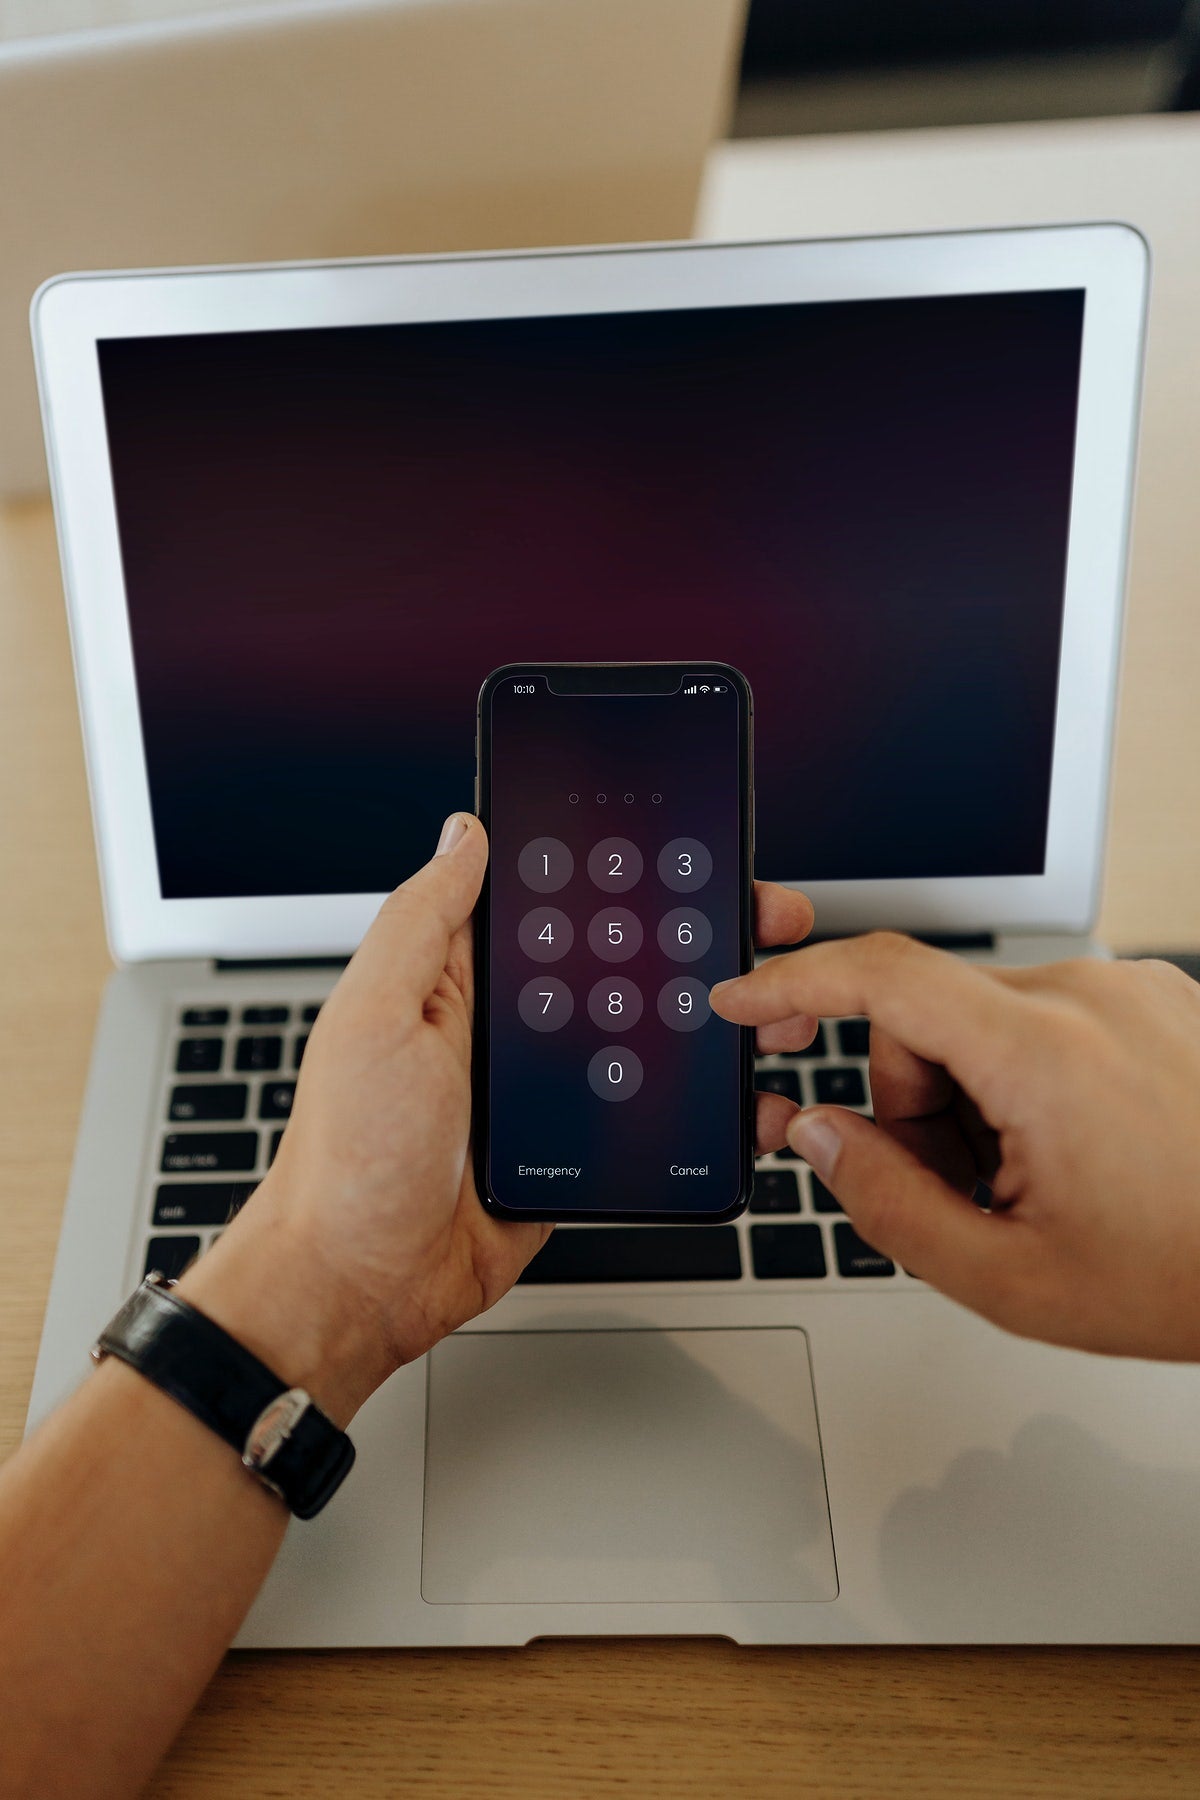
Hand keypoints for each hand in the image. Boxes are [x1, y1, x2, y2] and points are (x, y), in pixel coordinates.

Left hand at [181, 817, 815, 1422]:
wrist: (362, 1288)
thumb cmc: (346, 1158)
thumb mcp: (375, 1016)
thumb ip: (422, 922)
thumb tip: (466, 833)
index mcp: (460, 980)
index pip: (554, 903)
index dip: (619, 871)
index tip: (689, 848)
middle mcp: (511, 1026)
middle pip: (619, 961)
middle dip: (695, 939)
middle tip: (762, 923)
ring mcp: (549, 1089)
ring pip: (648, 1034)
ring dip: (713, 1019)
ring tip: (772, 1008)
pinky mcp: (576, 1149)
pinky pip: (650, 1114)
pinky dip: (702, 1108)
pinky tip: (745, 1098)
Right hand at [712, 933, 1199, 1360]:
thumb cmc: (1185, 1275)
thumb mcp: (1010, 1278)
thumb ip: (887, 1203)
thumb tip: (818, 1135)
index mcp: (1046, 1054)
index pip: (882, 977)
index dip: (793, 984)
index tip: (743, 1001)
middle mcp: (1090, 995)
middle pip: (925, 1012)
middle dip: (912, 1095)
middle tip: (962, 1183)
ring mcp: (1130, 988)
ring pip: (983, 1015)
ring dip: (973, 1089)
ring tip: (1035, 1175)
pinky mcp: (1156, 995)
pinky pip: (1046, 1014)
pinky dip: (1027, 1072)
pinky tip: (1074, 1145)